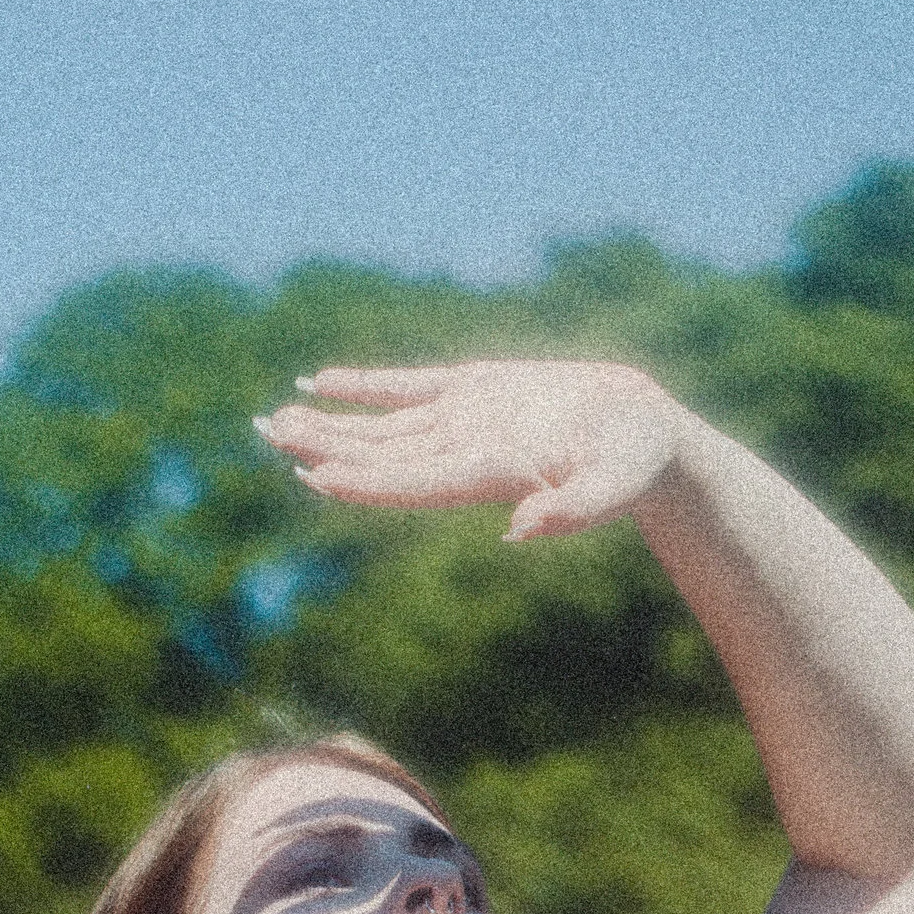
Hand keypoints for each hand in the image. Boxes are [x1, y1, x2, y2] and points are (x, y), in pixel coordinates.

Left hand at [254, 359, 687, 537]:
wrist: (648, 439)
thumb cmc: (638, 465)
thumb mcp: (614, 486)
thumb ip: (572, 511)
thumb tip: (519, 533)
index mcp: (490, 475)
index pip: (413, 482)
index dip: (364, 479)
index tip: (312, 474)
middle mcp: (464, 453)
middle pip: (380, 455)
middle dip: (324, 445)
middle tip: (266, 431)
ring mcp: (465, 422)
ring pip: (382, 426)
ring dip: (330, 423)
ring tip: (274, 418)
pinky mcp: (476, 392)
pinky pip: (407, 388)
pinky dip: (364, 384)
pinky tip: (320, 380)